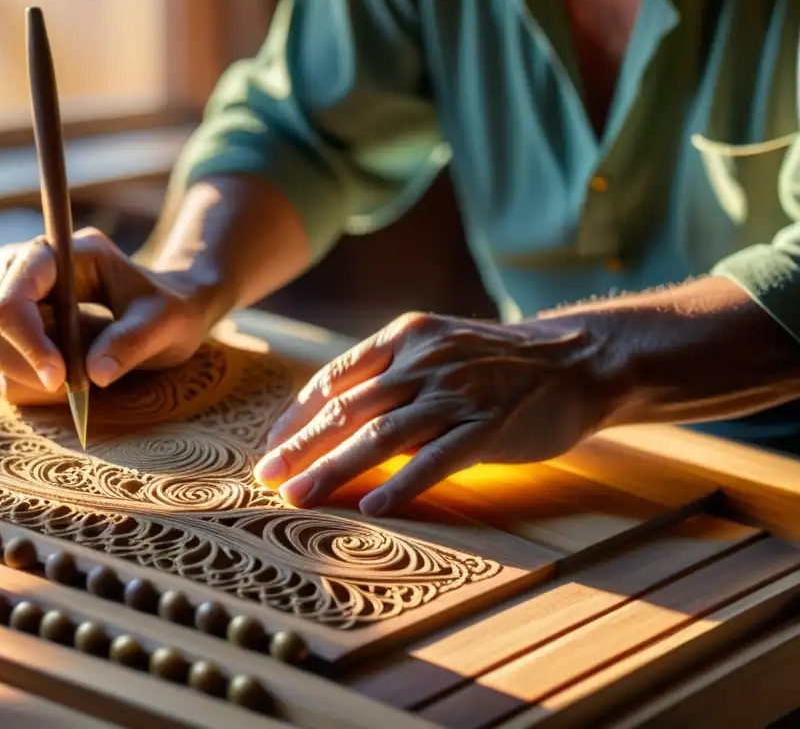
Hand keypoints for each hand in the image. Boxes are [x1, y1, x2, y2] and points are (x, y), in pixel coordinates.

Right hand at [0, 227, 221, 404]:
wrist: (163, 311)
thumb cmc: (167, 309)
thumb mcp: (166, 322)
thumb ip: (133, 342)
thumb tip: (95, 375)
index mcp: (61, 251)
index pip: (16, 291)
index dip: (28, 339)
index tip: (60, 379)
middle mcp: (21, 265)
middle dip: (24, 366)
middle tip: (70, 390)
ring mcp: (4, 294)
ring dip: (22, 377)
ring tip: (72, 379)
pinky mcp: (2, 326)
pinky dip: (19, 384)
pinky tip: (57, 382)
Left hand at [252, 312, 612, 515]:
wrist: (578, 357)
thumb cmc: (498, 360)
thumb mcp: (438, 346)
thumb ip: (390, 372)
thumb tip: (335, 409)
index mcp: (404, 338)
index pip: (335, 378)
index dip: (298, 415)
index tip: (272, 446)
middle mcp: (423, 361)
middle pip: (348, 408)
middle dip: (301, 446)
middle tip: (266, 478)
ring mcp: (456, 392)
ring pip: (381, 435)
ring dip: (334, 469)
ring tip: (299, 497)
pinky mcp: (488, 426)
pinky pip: (436, 459)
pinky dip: (401, 484)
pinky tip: (373, 507)